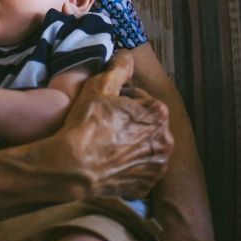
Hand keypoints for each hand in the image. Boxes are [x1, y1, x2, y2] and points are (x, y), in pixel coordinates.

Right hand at [58, 50, 173, 199]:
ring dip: (132, 144)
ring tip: (108, 144)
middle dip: (130, 123)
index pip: (141, 100)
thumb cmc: (87, 123)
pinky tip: (111, 161)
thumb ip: (119, 67)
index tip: (107, 107)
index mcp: (158, 113)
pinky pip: (141, 171)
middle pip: (146, 124)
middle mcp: (166, 140)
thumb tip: (127, 55)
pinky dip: (130, 166)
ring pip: (145, 147)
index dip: (122, 101)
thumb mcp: (99, 86)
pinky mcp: (147, 185)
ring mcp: (158, 166)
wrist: (74, 166)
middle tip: (106, 126)